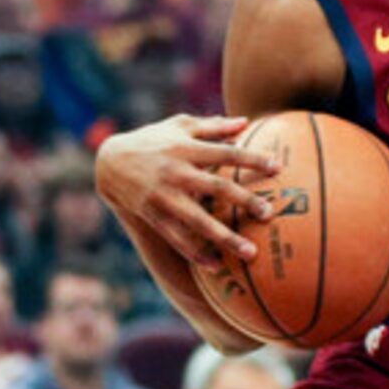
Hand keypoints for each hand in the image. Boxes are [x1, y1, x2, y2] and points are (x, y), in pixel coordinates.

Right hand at [93, 115, 278, 269]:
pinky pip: (177, 239)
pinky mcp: (153, 216)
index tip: (278, 167)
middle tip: (269, 214)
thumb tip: (246, 122)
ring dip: (225, 238)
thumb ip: (213, 126)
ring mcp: (164, 197)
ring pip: (198, 221)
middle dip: (244, 201)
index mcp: (185, 148)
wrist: (109, 162)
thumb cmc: (152, 140)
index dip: (252, 158)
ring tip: (250, 253)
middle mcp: (176, 173)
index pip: (226, 152)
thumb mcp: (179, 126)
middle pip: (216, 187)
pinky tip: (217, 267)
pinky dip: (196, 254)